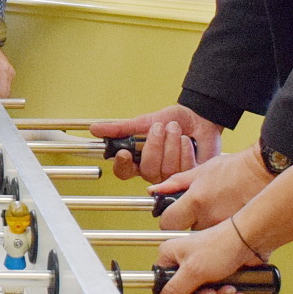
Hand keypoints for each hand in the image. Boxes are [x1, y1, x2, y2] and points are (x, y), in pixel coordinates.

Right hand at [89, 105, 224, 180]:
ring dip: (171, 144)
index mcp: (139, 160)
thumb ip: (121, 128)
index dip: (122, 165)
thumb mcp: (145, 121)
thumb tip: (94, 129)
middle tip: (161, 127)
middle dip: (154, 145)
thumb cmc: (172, 119)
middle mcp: (154, 172)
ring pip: (166, 168)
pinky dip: (184, 150)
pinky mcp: (190, 177)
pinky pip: (183, 168)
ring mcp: (172, 176)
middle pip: (147, 169)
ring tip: (175, 130)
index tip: (124, 152)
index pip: (123, 172)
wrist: (198, 117)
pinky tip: (186, 141)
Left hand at [151, 145, 273, 230]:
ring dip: (205, 233)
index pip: (167, 223)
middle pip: (185, 235)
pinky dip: (222, 237)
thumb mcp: (201, 170)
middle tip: (199, 214)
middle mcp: (209, 219)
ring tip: (216, 217)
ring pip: (204, 241)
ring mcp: (225, 230)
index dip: (168, 219)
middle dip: (188, 226)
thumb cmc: (236, 168)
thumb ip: (175, 182)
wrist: (266, 172)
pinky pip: (222, 243)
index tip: (173, 215)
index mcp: (196, 201)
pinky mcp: (240, 237)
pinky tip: (229, 224)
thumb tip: (154, 190)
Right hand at [151, 219, 262, 293]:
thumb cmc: (221, 245)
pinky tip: (237, 292)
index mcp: (171, 258)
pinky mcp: (220, 279)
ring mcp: (203, 273)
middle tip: (212, 292)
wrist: (251, 240)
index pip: (164, 289)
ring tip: (229, 288)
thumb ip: (173, 293)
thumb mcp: (192, 272)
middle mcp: (185, 266)